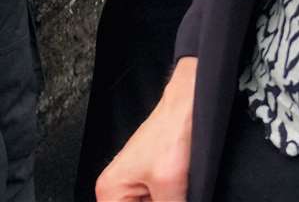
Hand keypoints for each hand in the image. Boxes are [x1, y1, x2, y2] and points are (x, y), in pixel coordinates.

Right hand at [97, 59, 195, 199]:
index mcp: (110, 191)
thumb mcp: (169, 185)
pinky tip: (180, 193)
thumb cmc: (171, 131)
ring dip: (170, 201)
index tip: (166, 201)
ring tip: (178, 191)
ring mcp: (136, 186)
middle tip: (174, 196)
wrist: (188, 107)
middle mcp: (117, 189)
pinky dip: (171, 200)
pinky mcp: (153, 182)